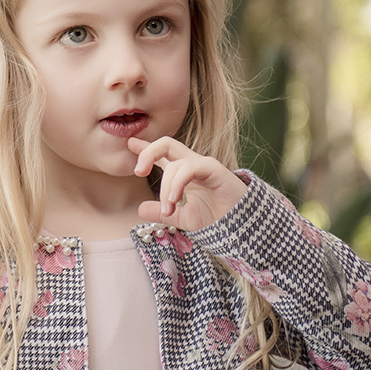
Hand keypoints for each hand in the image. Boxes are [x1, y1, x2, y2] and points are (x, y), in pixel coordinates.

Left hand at [128, 136, 248, 228]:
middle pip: (166, 144)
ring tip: (168, 209)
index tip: (129, 142)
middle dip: (148, 152)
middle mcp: (192, 165)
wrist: (241, 227)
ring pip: (175, 163)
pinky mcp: (215, 169)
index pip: (162, 156)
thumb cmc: (217, 219)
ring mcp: (204, 165)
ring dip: (166, 187)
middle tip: (137, 170)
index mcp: (184, 174)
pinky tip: (173, 200)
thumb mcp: (183, 218)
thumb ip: (162, 212)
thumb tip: (139, 209)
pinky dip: (177, 183)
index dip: (145, 149)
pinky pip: (189, 168)